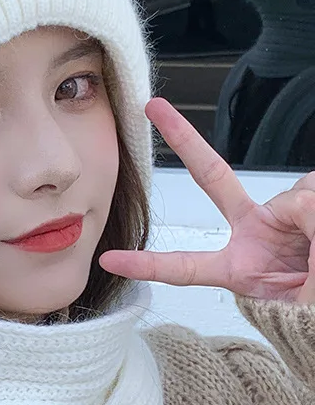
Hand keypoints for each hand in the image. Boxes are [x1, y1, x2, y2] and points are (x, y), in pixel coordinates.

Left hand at [100, 98, 314, 303]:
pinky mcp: (307, 201)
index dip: (147, 265)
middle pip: (211, 176)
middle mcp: (252, 233)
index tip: (110, 260)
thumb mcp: (304, 298)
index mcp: (236, 268)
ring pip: (296, 198)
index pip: (183, 267)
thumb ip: (298, 243)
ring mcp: (277, 215)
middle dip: (184, 139)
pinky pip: (314, 193)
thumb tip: (303, 203)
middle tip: (154, 106)